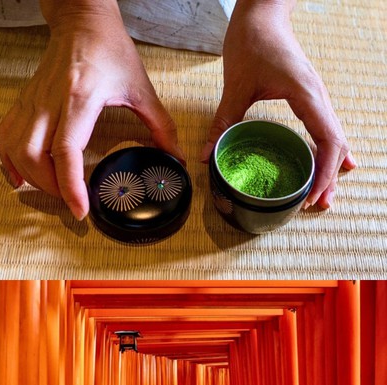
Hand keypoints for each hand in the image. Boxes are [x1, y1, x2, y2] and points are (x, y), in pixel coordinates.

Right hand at [0, 2, 184, 219]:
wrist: (81, 21)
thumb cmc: (108, 48)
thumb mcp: (140, 86)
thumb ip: (159, 124)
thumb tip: (174, 155)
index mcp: (80, 97)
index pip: (66, 151)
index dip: (70, 186)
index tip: (80, 209)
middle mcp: (50, 101)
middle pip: (34, 156)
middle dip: (50, 188)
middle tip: (70, 200)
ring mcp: (32, 102)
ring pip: (16, 150)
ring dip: (30, 178)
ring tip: (51, 189)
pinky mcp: (23, 102)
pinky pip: (5, 137)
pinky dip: (8, 162)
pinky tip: (19, 177)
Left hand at [201, 0, 354, 208]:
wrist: (262, 14)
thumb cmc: (253, 42)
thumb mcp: (235, 85)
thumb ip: (223, 121)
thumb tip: (207, 155)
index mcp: (306, 96)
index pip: (327, 140)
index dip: (324, 171)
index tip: (315, 195)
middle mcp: (318, 97)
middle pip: (336, 144)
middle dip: (329, 177)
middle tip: (319, 206)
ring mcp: (316, 96)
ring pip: (333, 136)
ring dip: (330, 166)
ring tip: (323, 195)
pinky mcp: (308, 95)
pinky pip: (324, 127)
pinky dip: (326, 150)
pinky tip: (326, 165)